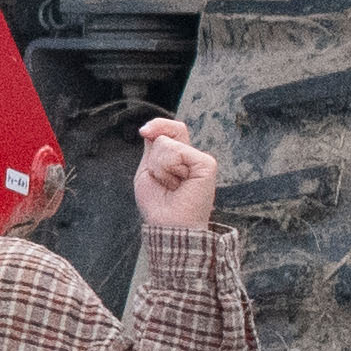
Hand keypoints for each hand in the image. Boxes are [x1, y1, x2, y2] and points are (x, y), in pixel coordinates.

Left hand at [131, 116, 215, 231]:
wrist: (168, 226)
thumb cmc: (158, 204)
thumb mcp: (147, 170)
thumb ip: (152, 146)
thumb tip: (150, 128)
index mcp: (179, 158)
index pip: (168, 128)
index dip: (156, 125)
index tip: (144, 132)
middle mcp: (191, 157)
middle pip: (169, 130)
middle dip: (154, 156)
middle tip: (163, 181)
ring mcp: (200, 160)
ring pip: (166, 143)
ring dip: (158, 168)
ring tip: (171, 185)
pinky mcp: (206, 164)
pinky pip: (177, 151)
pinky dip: (168, 169)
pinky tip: (178, 184)